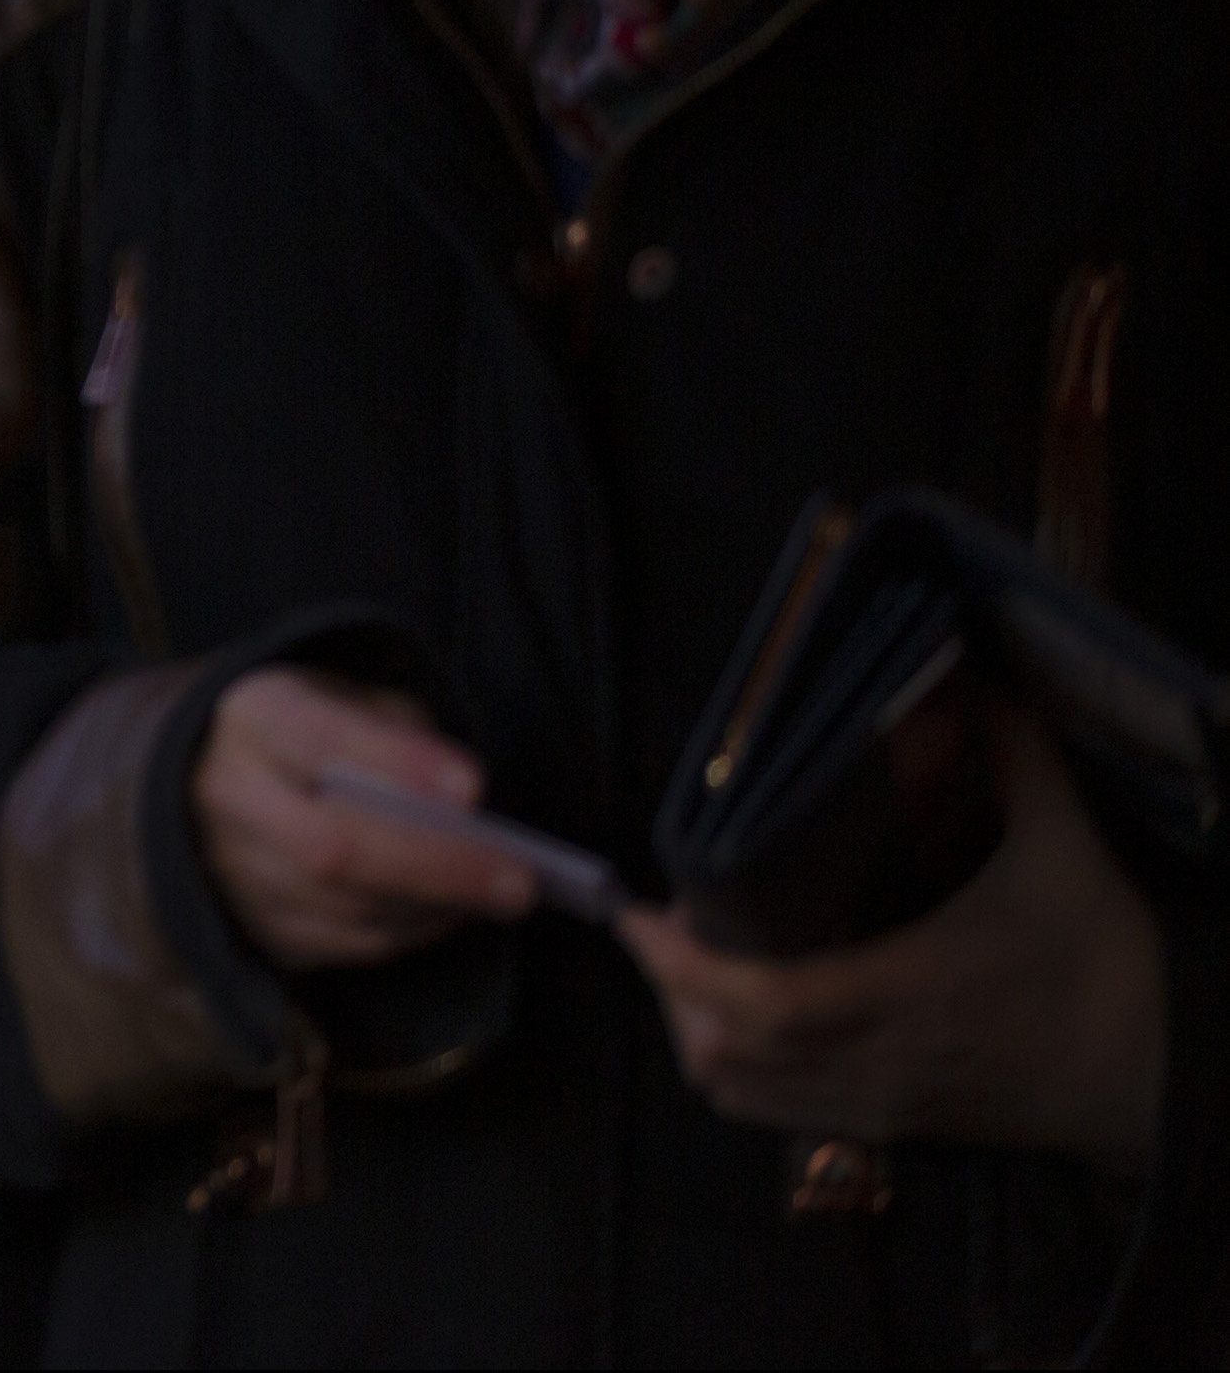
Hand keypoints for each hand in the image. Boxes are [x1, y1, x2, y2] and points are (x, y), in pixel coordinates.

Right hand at [196, 667, 540, 967]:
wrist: (206, 780)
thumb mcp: (346, 698)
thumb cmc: (305, 736)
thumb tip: (459, 805)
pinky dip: (407, 932)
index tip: (472, 789)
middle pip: (329, 847)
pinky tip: (447, 911)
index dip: (396, 764)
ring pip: (339, 907)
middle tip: (517, 880)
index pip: (315, 737)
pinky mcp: (251, 925)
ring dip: (432, 905)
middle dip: (435, 867)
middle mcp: (227, 796)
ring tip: (498, 895)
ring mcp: (231, 870)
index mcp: (252, 718)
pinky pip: (339, 945)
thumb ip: (398, 734)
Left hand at [623, 711, 1163, 1177]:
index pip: (762, 1001)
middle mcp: (878, 1058)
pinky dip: (738, 1074)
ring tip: (693, 967)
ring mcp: (881, 1104)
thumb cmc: (1112, 962)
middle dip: (673, 989)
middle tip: (668, 924)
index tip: (636, 915)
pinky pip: (781, 1116)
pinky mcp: (894, 1129)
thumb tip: (972, 674)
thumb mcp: (1066, 847)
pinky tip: (744, 1019)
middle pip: (725, 1051)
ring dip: (696, 1033)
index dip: (682, 966)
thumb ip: (1017, 754)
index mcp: (907, 989)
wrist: (1167, 1077)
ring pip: (743, 1094)